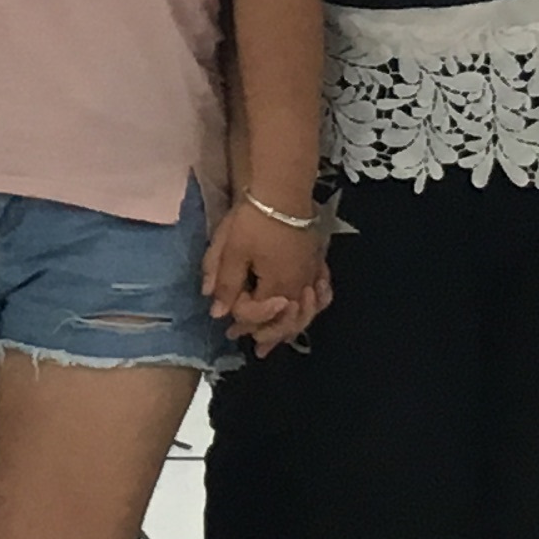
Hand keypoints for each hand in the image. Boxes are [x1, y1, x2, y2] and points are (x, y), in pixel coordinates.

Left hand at [201, 199, 329, 356]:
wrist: (284, 192)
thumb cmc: (254, 221)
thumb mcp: (232, 250)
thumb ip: (225, 283)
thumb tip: (218, 313)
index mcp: (275, 287)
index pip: (259, 317)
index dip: (242, 323)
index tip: (228, 329)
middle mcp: (298, 287)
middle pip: (286, 322)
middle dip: (269, 335)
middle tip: (255, 346)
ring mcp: (311, 275)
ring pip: (305, 311)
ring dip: (292, 325)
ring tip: (281, 336)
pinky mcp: (317, 261)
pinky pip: (321, 291)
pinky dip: (314, 304)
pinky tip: (306, 305)